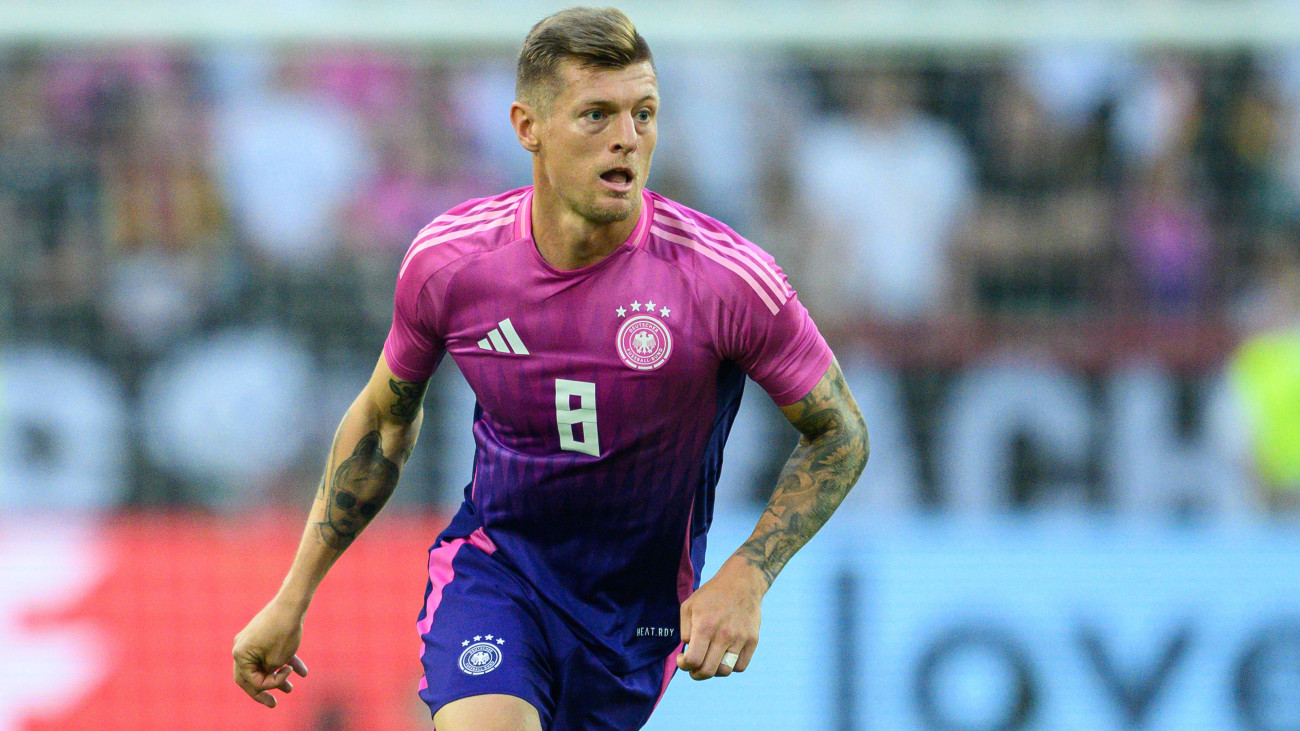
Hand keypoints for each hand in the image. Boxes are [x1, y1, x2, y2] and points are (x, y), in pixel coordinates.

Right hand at [232, 599, 309, 707]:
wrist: (292, 603)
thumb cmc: (283, 632)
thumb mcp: (276, 660)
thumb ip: (268, 673)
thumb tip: (265, 677)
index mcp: (239, 655)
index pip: (250, 681)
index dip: (269, 684)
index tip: (286, 676)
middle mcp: (241, 647)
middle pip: (251, 675)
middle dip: (265, 689)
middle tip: (274, 703)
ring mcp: (251, 639)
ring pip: (263, 664)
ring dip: (277, 677)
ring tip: (291, 690)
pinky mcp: (263, 633)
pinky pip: (271, 652)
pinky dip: (284, 661)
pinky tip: (302, 671)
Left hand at [676, 556, 764, 679]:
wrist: (742, 582)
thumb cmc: (711, 595)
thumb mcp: (689, 606)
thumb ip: (684, 630)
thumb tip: (688, 649)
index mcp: (705, 626)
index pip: (693, 660)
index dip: (684, 665)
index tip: (683, 659)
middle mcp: (723, 635)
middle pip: (708, 671)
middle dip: (696, 674)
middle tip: (694, 668)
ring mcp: (740, 639)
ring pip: (725, 671)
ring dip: (714, 671)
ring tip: (709, 662)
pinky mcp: (752, 640)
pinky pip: (740, 666)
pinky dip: (730, 666)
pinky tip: (724, 656)